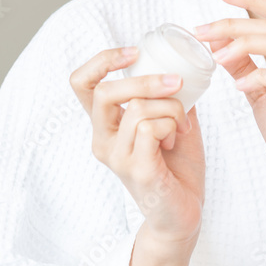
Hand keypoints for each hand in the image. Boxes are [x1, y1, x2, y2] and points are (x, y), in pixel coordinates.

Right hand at [69, 46, 205, 248]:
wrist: (183, 213)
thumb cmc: (176, 166)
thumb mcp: (172, 119)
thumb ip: (168, 95)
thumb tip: (181, 65)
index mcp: (107, 124)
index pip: (82, 84)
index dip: (102, 61)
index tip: (133, 52)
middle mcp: (102, 139)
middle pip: (106, 92)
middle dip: (146, 80)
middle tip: (176, 83)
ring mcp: (116, 156)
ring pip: (138, 108)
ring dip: (172, 108)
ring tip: (182, 126)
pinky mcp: (135, 170)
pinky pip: (151, 128)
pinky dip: (172, 126)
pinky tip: (176, 140)